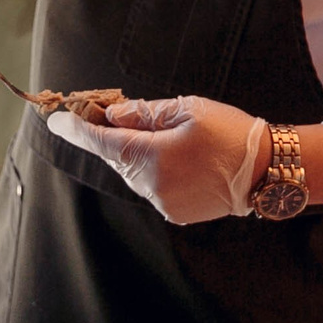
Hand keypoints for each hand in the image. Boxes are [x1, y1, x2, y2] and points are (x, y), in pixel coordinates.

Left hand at [44, 95, 269, 225]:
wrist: (267, 171)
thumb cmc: (231, 132)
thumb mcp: (189, 109)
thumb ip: (144, 113)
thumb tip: (113, 116)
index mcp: (153, 156)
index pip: (102, 142)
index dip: (77, 130)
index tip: (56, 120)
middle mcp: (151, 185)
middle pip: (116, 157)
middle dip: (112, 136)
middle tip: (115, 113)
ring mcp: (162, 203)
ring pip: (133, 172)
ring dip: (135, 153)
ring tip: (164, 136)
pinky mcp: (174, 213)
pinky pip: (150, 186)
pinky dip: (153, 170)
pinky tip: (177, 158)